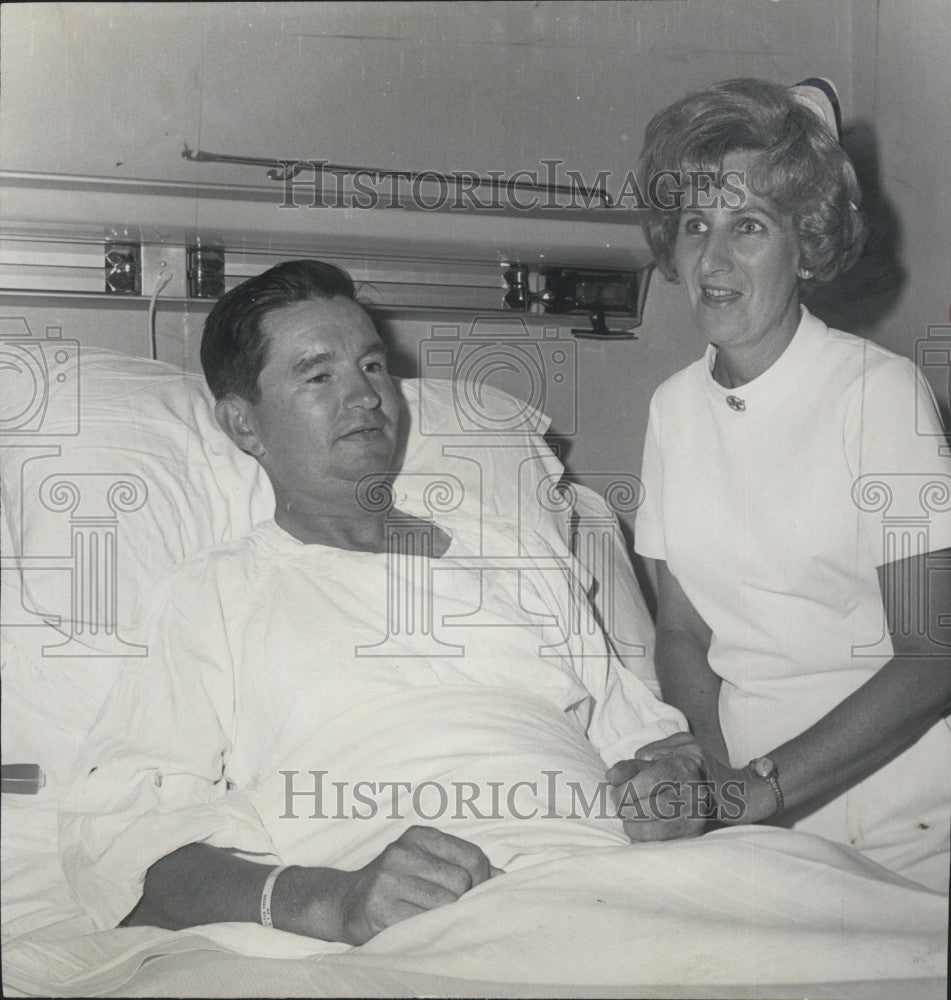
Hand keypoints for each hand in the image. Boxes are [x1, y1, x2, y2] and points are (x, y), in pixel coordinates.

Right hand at [325, 826, 497, 944]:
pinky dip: (428, 928)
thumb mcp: (426, 861)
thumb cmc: (397, 882)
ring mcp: (388, 880)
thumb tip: (501, 877)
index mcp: (419, 836)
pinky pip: (422, 922)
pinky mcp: (379, 909)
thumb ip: (462, 864)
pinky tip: (419, 926)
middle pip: (461, 881)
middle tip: (450, 909)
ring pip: (445, 903)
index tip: (476, 893)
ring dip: (445, 916)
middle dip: (463, 900)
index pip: (471, 856)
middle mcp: (402, 852)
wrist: (346, 901)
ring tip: (433, 917)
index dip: (482, 879)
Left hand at [606, 733, 707, 841]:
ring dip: (633, 826)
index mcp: (685, 766)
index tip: (614, 791)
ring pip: (656, 829)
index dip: (627, 788)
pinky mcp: (695, 834)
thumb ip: (635, 763)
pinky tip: (637, 830)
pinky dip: (643, 839)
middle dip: (626, 808)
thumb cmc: (681, 765)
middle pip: (652, 807)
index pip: (652, 779)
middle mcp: (694, 793)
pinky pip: (662, 844)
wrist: (719, 786)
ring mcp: (696, 816)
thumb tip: (612, 776)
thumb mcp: (661, 754)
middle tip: (618, 805)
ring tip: (627, 817)